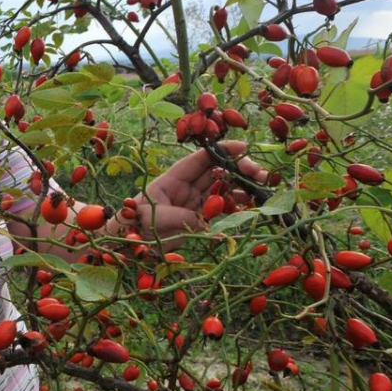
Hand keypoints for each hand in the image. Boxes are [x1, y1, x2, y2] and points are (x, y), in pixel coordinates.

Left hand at [120, 140, 267, 249]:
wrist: (128, 243)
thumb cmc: (135, 224)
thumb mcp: (155, 217)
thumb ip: (180, 217)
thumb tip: (206, 222)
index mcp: (173, 179)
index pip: (200, 160)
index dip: (221, 151)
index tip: (243, 147)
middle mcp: (186, 188)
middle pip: (217, 172)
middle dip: (239, 168)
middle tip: (259, 173)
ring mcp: (195, 203)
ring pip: (223, 190)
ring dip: (243, 187)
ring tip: (262, 188)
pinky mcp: (200, 220)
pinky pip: (222, 210)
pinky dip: (238, 207)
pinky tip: (253, 205)